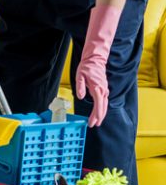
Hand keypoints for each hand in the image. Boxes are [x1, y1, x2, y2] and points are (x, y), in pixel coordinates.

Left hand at [76, 5, 120, 127]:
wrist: (95, 59)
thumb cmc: (86, 67)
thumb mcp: (80, 75)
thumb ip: (80, 86)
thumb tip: (81, 97)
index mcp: (97, 88)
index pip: (98, 105)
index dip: (96, 115)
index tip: (92, 122)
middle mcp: (102, 90)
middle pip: (103, 107)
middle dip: (99, 117)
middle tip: (94, 125)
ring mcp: (104, 89)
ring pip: (104, 104)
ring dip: (101, 113)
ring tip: (96, 122)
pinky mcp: (103, 88)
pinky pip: (103, 100)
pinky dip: (101, 107)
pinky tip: (98, 112)